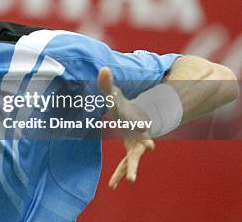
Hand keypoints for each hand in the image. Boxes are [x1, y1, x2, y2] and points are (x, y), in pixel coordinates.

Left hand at [98, 67, 155, 188]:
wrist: (132, 116)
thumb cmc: (121, 104)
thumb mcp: (113, 94)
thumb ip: (106, 82)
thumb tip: (103, 68)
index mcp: (136, 120)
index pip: (140, 122)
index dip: (142, 124)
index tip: (146, 126)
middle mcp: (140, 135)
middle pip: (143, 142)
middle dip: (145, 146)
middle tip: (150, 148)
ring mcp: (136, 145)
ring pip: (133, 159)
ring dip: (130, 169)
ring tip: (129, 181)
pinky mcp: (130, 152)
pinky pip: (124, 165)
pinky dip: (119, 175)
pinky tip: (112, 186)